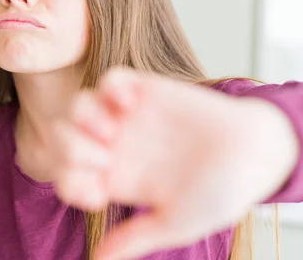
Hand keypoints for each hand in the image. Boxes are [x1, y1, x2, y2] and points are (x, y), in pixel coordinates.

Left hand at [46, 68, 297, 258]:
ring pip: (79, 105)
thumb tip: (98, 259)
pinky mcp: (147, 91)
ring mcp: (128, 117)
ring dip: (86, 118)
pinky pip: (111, 78)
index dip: (70, 183)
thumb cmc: (220, 193)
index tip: (99, 194)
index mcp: (115, 177)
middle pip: (62, 137)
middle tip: (104, 159)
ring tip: (113, 132)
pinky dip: (111, 88)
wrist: (256, 157)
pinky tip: (131, 105)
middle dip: (71, 149)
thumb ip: (136, 237)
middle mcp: (115, 145)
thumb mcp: (177, 223)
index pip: (67, 175)